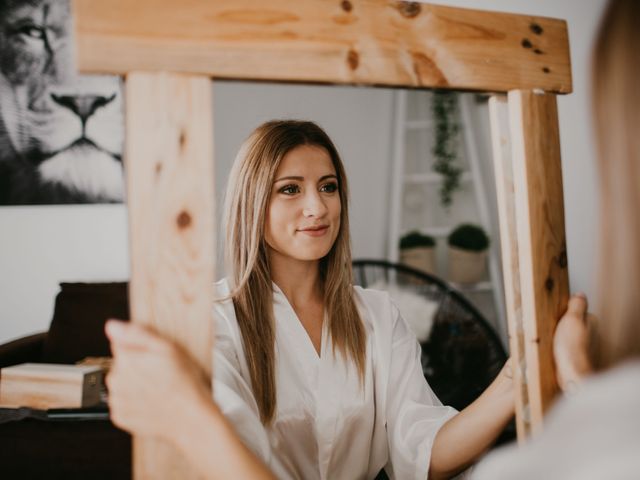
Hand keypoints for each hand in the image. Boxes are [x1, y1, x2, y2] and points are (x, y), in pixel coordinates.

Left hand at [105, 320, 212, 442]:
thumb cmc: (183, 383)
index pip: (121, 343)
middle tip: (159, 373)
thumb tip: (112, 326)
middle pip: (121, 365)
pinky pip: (123, 403)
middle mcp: (115, 379)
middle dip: (137, 366)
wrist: (189, 417)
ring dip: (135, 385)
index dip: (140, 349)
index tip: (153, 357)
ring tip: (157, 389)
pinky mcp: (119, 417)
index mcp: (125, 359)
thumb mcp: (167, 348)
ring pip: (121, 384)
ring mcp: (116, 400)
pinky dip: (134, 402)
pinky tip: (151, 402)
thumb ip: (137, 334)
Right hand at [553, 294, 593, 392]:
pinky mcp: (577, 357)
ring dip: (559, 337)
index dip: (564, 312)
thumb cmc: (572, 348)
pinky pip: (566, 347)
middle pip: (572, 322)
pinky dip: (560, 348)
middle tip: (552, 328)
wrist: (571, 373)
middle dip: (561, 324)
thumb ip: (577, 305)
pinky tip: (554, 350)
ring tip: (552, 340)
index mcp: (591, 321)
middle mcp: (592, 333)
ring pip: (568, 335)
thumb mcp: (572, 319)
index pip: (576, 310)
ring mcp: (585, 346)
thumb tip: (580, 294)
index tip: (556, 315)